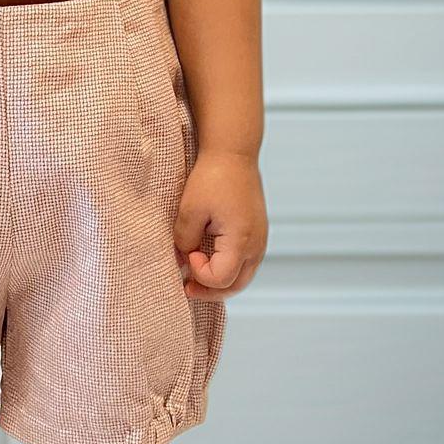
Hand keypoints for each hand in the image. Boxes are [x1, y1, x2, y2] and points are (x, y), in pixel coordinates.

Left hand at [173, 148, 267, 299]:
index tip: (188, 254)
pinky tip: (208, 258)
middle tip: (187, 287)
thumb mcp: (189, 211)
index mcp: (241, 240)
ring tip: (195, 274)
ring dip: (219, 280)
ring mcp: (260, 240)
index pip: (221, 280)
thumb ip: (184, 241)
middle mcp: (256, 245)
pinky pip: (245, 262)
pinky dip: (227, 267)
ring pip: (242, 277)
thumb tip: (183, 259)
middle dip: (209, 290)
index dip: (200, 275)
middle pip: (236, 286)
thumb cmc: (212, 177)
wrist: (233, 153)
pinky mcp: (257, 233)